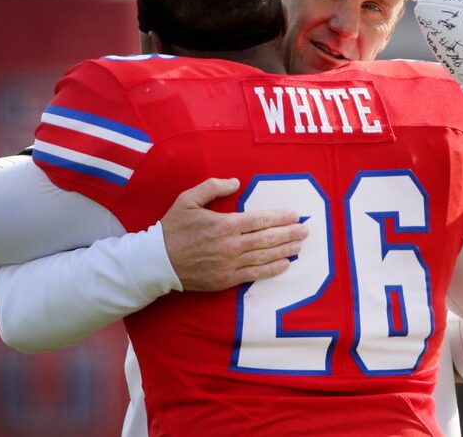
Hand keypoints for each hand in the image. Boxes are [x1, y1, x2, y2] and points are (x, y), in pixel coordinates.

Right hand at [160, 178, 307, 290]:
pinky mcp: (227, 279)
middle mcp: (232, 244)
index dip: (280, 217)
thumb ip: (212, 187)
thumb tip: (235, 182)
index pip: (260, 220)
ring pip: (265, 256)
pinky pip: (255, 274)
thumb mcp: (188, 199)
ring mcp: (231, 264)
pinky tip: (284, 265)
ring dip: (285, 250)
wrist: (157, 261)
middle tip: (305, 230)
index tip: (294, 215)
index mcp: (225, 224)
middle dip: (290, 233)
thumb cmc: (173, 229)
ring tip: (300, 245)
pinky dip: (272, 269)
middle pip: (268, 238)